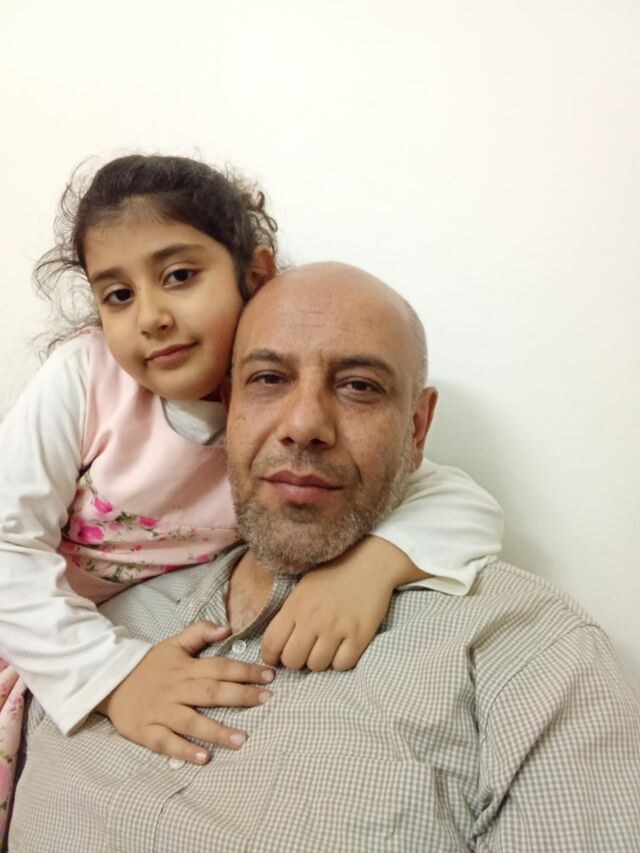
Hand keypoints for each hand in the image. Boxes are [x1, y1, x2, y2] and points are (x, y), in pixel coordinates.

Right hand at [96, 621, 274, 764]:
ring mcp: (161, 711)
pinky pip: (166, 742)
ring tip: (242, 740)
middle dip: (240, 696)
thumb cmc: (149, 665)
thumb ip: (199, 633)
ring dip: (216, 731)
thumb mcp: (173, 644)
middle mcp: (176, 689)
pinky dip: (184, 750)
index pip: (220, 667)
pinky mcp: (146, 731)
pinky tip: (204, 758)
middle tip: (266, 700)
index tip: (269, 676)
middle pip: (211, 693)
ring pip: (191, 722)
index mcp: (185, 668)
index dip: (245, 671)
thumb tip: (227, 627)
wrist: (109, 681)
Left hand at [261, 536, 420, 670]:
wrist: (370, 562)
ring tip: (325, 647)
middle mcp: (313, 620)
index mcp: (295, 606)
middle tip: (304, 652)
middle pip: (292, 661)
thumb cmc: (334, 573)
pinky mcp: (359, 636)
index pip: (271, 644)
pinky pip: (342, 665)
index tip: (276, 658)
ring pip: (317, 665)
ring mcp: (336, 629)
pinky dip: (341, 661)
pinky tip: (342, 648)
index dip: (270, 657)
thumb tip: (278, 643)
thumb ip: (289, 614)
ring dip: (319, 661)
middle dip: (295, 661)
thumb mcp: (303, 588)